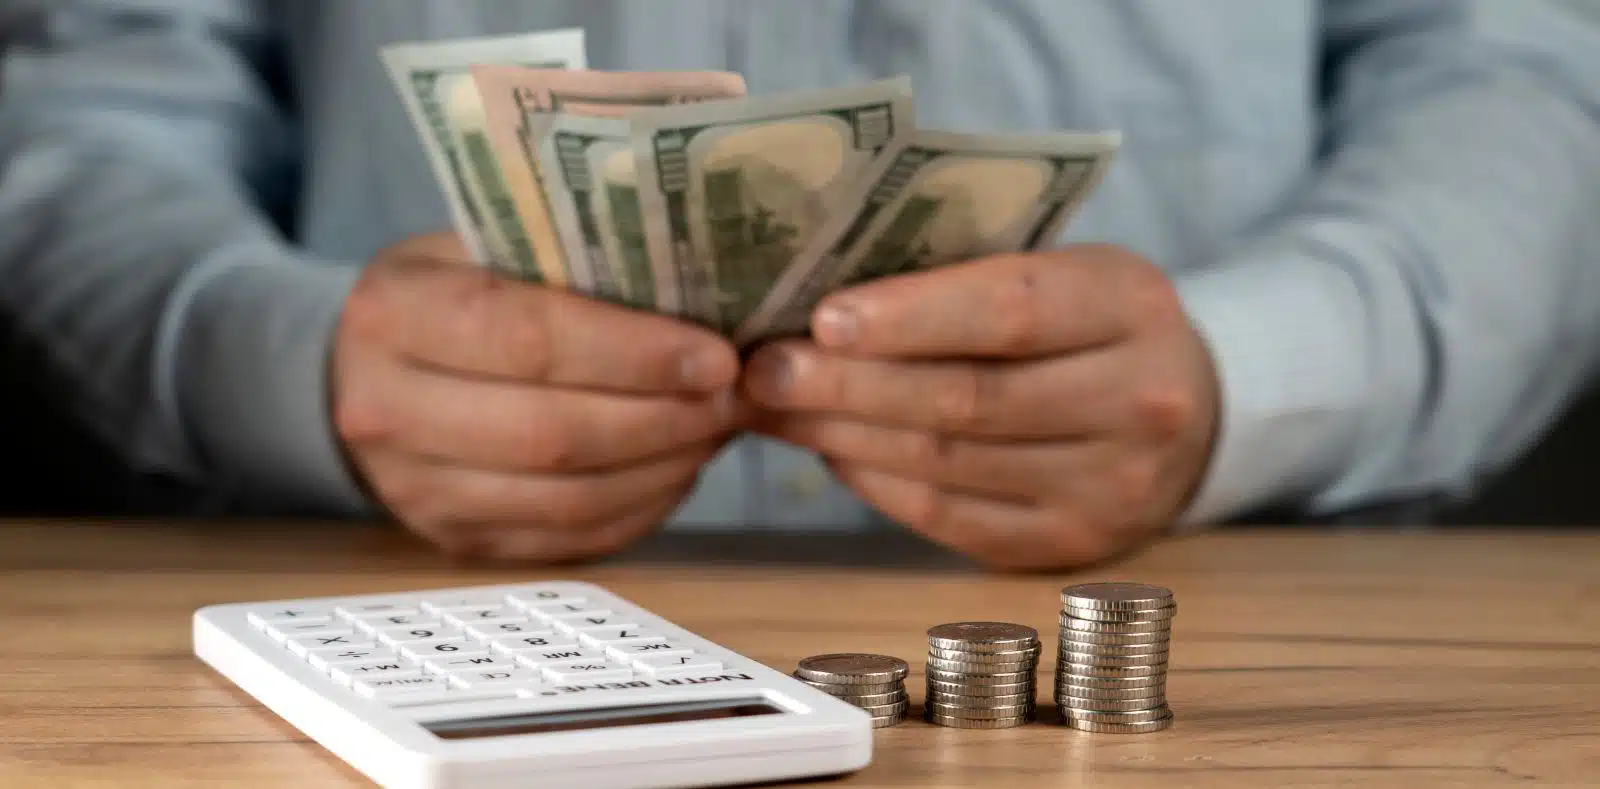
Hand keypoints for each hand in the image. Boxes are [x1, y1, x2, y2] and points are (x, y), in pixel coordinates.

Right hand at [330, 233, 740, 561]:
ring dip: (665, 466)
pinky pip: (572, 537)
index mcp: (393, 315)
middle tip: (734, 394)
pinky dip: (644, 506)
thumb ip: (572, 260)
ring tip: (718, 426)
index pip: (531, 342)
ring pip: (570, 498)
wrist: (362, 370)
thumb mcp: (484, 243)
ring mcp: (415, 492)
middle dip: (664, 417)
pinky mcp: (455, 542)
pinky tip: (680, 465)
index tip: (715, 355)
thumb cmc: (448, 289)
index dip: (636, 354)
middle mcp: (386, 412)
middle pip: (553, 434)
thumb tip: (705, 291)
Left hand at [741, 244, 1219, 570]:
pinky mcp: (1070, 543)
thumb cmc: (1089, 323)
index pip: (1011, 310)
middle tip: (763, 369)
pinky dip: (877, 483)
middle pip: (968, 398)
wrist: (1187, 411)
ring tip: (775, 405)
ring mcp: (1109, 486)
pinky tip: (830, 449)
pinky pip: (949, 517)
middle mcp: (1137, 402)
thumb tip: (820, 298)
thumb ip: (967, 274)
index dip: (910, 315)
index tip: (822, 317)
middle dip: (849, 384)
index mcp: (1131, 306)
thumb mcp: (1063, 270)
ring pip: (948, 462)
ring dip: (844, 433)